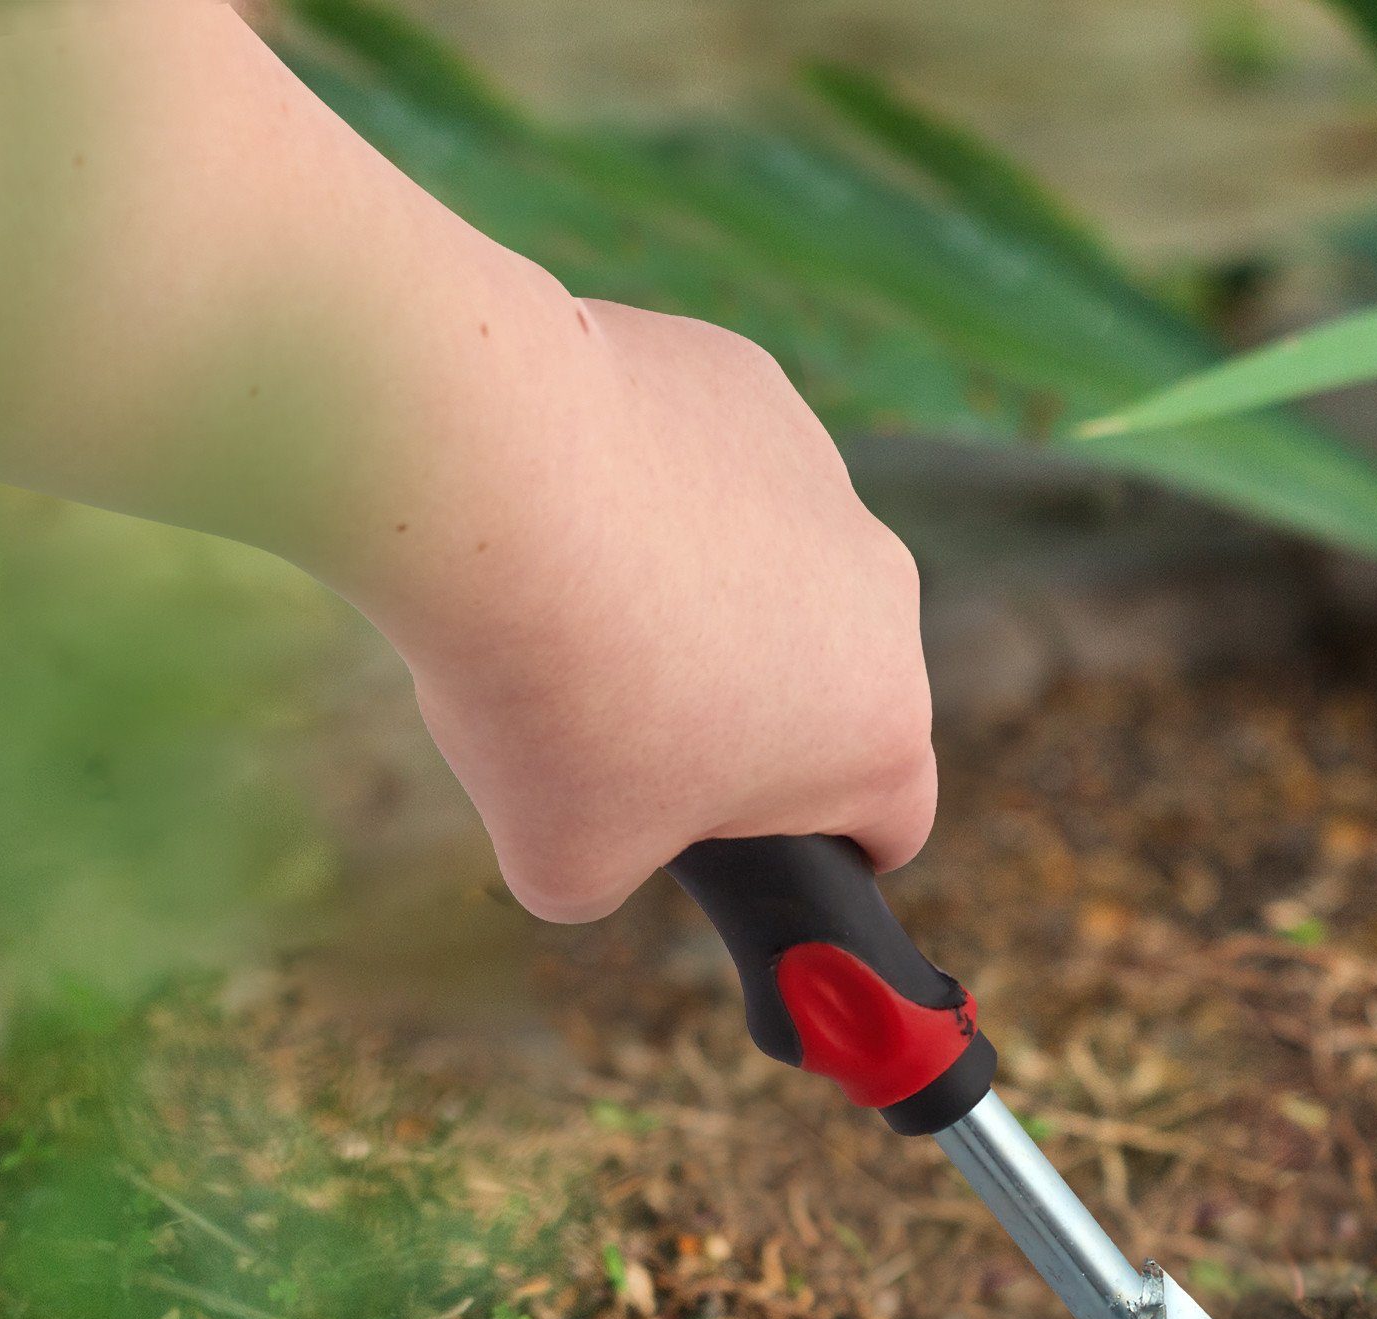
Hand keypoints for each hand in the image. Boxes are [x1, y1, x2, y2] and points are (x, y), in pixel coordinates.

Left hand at [397, 303, 935, 924]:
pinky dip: (644, 488)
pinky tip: (557, 503)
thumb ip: (610, 877)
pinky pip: (706, 464)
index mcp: (878, 735)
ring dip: (694, 595)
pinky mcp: (749, 384)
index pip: (890, 825)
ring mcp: (824, 480)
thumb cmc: (548, 695)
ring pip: (769, 567)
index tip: (743, 845)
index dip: (819, 852)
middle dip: (737, 714)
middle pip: (826, 687)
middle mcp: (886, 601)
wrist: (486, 481)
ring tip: (564, 606)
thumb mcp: (563, 863)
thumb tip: (592, 846)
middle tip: (611, 728)